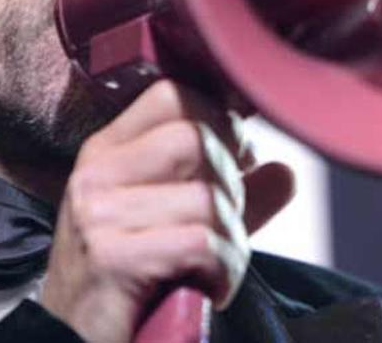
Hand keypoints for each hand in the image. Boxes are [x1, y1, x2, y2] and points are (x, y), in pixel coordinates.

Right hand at [39, 80, 294, 342]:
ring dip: (231, 240)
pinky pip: (201, 242)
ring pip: (207, 196)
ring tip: (210, 266)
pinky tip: (205, 286)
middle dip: (231, 185)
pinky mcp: (111, 257)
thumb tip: (285, 171)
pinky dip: (222, 269)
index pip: (173, 94)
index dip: (220, 121)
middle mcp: (96, 173)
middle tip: (221, 227)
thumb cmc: (132, 284)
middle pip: (197, 137)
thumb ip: (235, 195)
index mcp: (107, 151)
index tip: (235, 162)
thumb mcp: (182, 225)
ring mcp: (98, 214)